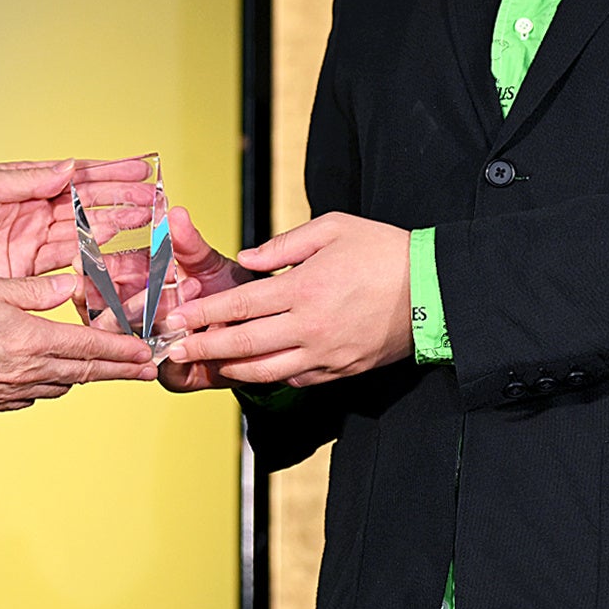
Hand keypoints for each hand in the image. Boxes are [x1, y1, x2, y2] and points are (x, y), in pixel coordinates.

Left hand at [0, 156, 155, 297]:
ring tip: (148, 236)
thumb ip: (27, 181)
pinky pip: (65, 273)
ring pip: (85, 241)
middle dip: (125, 205)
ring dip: (116, 238)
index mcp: (25, 185)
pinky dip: (91, 273)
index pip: (77, 177)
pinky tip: (114, 273)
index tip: (143, 170)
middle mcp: (34, 214)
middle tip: (158, 205)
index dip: (111, 174)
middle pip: (89, 208)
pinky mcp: (24, 275)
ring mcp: (31, 245)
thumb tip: (67, 168)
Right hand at [0, 272, 157, 412]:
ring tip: (100, 371)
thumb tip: (70, 286)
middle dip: (119, 370)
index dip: (123, 350)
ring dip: (83, 377)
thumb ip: (34, 289)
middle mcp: (26, 372)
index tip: (147, 353)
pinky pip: (29, 396)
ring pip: (58, 385)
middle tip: (146, 371)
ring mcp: (8, 392)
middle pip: (84, 372)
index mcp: (31, 340)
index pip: (91, 347)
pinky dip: (47, 387)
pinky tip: (46, 380)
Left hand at [161, 213, 412, 387]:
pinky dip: (268, 377)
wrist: (435, 290)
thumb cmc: (383, 251)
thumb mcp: (332, 228)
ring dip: (230, 367)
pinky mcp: (340, 369)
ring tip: (206, 362)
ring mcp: (325, 353)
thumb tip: (248, 258)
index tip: (177, 316)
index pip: (240, 305)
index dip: (204, 313)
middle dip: (203, 346)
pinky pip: (295, 379)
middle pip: (243, 343)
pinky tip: (252, 370)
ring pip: (265, 370)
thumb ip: (283, 245)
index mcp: (304, 288)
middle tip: (173, 349)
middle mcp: (309, 326)